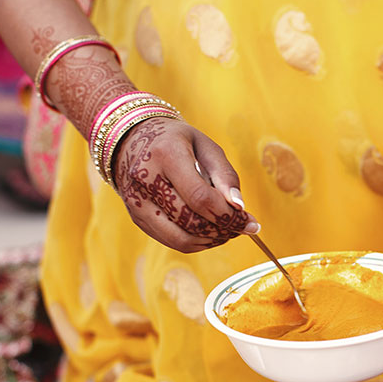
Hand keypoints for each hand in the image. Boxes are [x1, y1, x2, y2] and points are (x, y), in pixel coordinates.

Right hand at [113, 118, 259, 252]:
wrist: (133, 139)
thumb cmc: (177, 141)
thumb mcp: (206, 146)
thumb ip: (225, 175)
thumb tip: (240, 208)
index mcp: (166, 154)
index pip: (200, 197)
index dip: (227, 216)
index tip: (249, 222)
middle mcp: (145, 179)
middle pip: (190, 221)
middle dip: (222, 230)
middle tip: (241, 227)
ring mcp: (137, 201)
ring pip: (180, 238)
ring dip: (211, 240)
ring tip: (227, 231)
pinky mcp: (136, 217)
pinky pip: (171, 241)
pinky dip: (196, 243)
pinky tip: (209, 233)